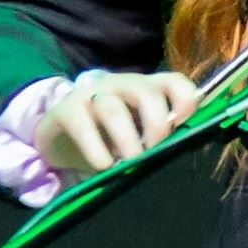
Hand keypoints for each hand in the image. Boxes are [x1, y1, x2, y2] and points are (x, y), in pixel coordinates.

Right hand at [39, 69, 199, 180]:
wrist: (62, 136)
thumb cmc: (111, 138)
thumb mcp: (140, 137)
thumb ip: (161, 139)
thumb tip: (181, 158)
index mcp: (148, 90)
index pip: (174, 82)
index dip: (185, 101)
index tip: (184, 127)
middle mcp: (123, 86)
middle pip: (146, 92)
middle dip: (156, 125)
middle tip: (156, 153)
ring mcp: (93, 94)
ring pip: (112, 108)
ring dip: (126, 138)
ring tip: (131, 163)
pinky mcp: (66, 109)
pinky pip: (81, 123)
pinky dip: (94, 146)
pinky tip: (103, 165)